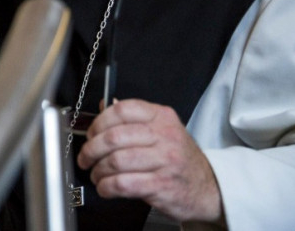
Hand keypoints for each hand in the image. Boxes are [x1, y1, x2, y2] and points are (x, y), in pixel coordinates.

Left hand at [77, 99, 224, 224]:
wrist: (208, 187)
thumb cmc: (179, 158)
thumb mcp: (162, 130)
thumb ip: (134, 119)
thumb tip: (104, 106)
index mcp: (161, 117)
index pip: (121, 110)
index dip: (98, 122)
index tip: (90, 134)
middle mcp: (164, 136)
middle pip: (113, 137)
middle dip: (91, 150)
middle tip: (85, 158)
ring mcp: (165, 161)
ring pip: (116, 161)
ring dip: (98, 170)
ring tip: (96, 174)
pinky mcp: (162, 185)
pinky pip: (123, 183)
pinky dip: (107, 186)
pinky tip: (105, 187)